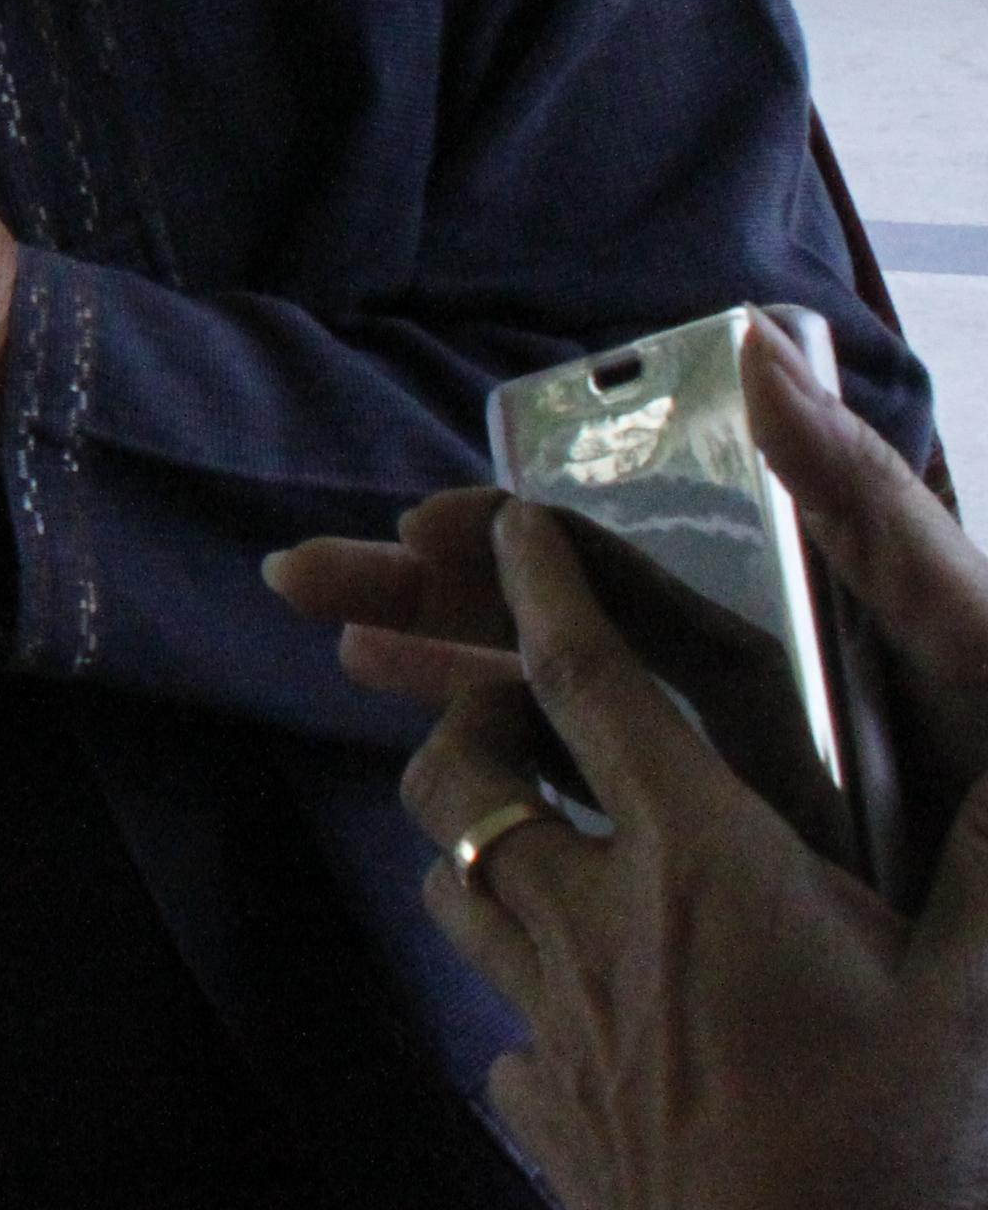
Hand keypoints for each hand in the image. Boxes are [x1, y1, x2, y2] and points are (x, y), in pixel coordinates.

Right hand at [275, 333, 987, 769]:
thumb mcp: (966, 637)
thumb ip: (871, 509)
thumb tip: (759, 351)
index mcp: (796, 627)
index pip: (630, 566)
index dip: (519, 539)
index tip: (423, 522)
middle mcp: (745, 692)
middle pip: (559, 626)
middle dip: (433, 592)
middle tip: (302, 575)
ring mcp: (726, 784)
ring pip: (550, 705)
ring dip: (438, 662)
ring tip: (328, 634)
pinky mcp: (721, 873)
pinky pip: (584, 800)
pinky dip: (499, 766)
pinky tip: (415, 746)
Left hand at [399, 497, 987, 1209]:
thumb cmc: (896, 1157)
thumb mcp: (973, 998)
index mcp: (698, 862)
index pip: (590, 685)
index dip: (546, 592)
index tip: (507, 525)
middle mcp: (594, 921)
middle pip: (466, 777)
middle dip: (465, 717)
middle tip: (508, 705)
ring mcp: (553, 1020)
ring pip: (454, 886)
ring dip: (475, 845)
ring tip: (531, 838)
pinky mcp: (551, 1113)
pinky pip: (499, 1031)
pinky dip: (519, 1001)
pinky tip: (571, 1020)